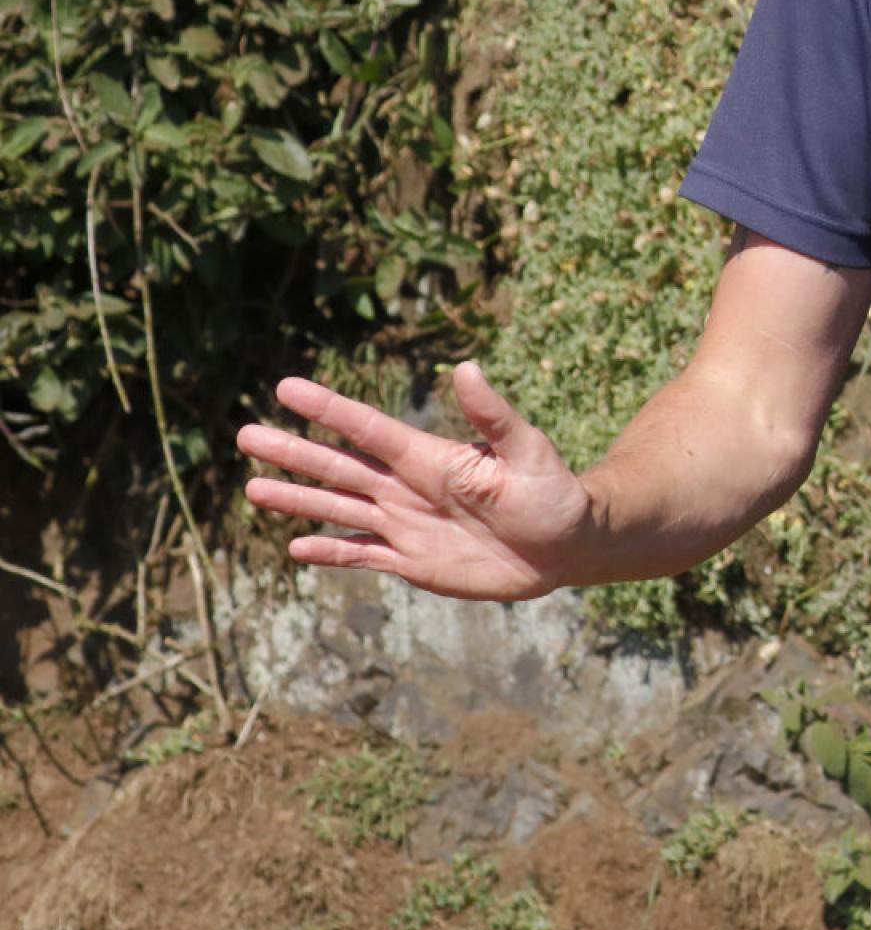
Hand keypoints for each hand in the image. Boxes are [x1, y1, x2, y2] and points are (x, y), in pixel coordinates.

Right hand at [237, 361, 594, 602]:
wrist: (566, 546)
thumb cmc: (554, 492)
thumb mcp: (528, 451)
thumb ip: (494, 416)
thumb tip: (467, 368)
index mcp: (430, 457)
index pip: (368, 428)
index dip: (328, 409)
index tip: (285, 387)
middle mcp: (408, 487)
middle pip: (340, 467)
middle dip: (294, 452)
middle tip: (245, 435)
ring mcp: (407, 525)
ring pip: (340, 510)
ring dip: (298, 500)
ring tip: (253, 487)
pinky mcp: (413, 561)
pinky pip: (362, 555)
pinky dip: (329, 552)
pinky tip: (294, 546)